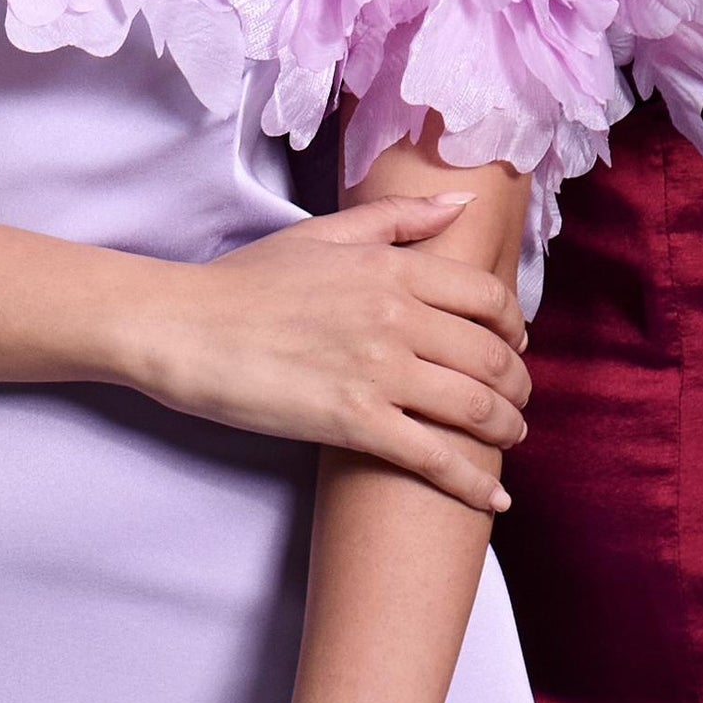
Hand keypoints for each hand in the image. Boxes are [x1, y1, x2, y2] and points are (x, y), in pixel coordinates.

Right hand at [137, 198, 528, 512]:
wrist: (185, 328)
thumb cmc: (245, 282)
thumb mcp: (323, 234)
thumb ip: (397, 218)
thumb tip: (461, 202)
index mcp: (392, 268)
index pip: (488, 298)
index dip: (514, 328)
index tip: (513, 345)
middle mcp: (397, 316)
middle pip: (492, 357)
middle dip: (518, 387)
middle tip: (517, 403)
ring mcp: (378, 370)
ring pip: (476, 408)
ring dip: (507, 431)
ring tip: (509, 441)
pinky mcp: (355, 422)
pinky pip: (435, 457)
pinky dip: (474, 484)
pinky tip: (494, 500)